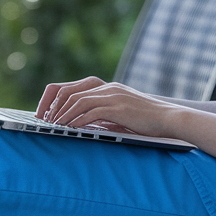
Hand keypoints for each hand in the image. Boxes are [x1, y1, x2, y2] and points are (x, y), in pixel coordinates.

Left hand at [36, 77, 183, 137]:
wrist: (169, 118)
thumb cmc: (146, 120)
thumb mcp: (121, 113)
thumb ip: (104, 113)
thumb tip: (83, 123)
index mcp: (107, 87)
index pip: (73, 88)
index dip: (56, 99)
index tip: (47, 113)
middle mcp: (108, 88)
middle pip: (71, 92)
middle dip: (54, 107)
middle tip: (45, 120)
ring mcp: (113, 96)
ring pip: (78, 101)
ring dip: (63, 115)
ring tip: (54, 126)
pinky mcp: (118, 108)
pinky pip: (90, 112)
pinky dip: (77, 120)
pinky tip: (70, 129)